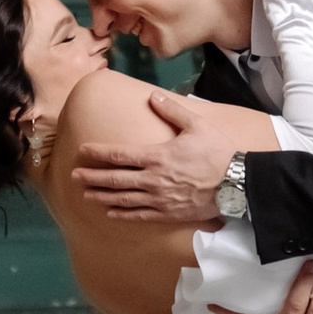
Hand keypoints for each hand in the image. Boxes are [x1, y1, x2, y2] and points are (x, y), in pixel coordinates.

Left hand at [74, 86, 234, 222]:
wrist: (238, 183)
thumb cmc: (218, 153)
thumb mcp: (197, 125)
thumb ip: (172, 111)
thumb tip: (153, 97)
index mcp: (157, 156)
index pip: (119, 154)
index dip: (98, 153)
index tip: (83, 151)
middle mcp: (153, 179)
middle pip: (115, 179)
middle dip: (92, 177)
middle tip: (74, 177)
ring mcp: (159, 199)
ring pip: (123, 199)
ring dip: (102, 197)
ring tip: (86, 195)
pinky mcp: (168, 214)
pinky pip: (140, 216)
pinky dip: (123, 214)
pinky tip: (111, 213)